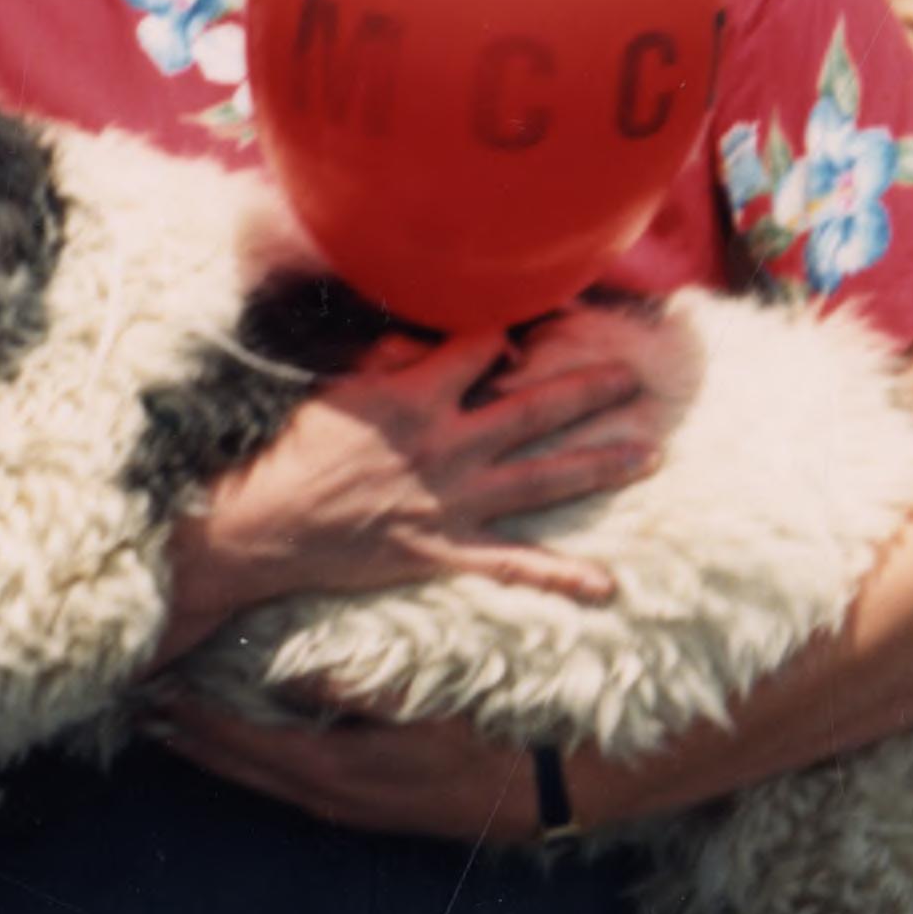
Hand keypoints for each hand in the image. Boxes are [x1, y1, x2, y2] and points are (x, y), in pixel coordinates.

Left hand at [144, 690, 556, 843]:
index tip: (155, 695)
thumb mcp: (418, 704)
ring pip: (258, 781)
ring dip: (214, 754)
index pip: (243, 742)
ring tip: (171, 730)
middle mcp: (326, 798)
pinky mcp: (359, 808)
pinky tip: (239, 750)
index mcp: (332, 771)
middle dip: (188, 739)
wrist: (535, 795)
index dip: (195, 719)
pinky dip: (251, 764)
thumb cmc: (481, 740)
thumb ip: (350, 688)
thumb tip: (284, 673)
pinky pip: (285, 786)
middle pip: (238, 768)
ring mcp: (342, 808)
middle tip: (141, 711)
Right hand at [168, 303, 687, 640]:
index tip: (525, 327)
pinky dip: (560, 578)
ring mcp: (452, 502)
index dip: (505, 332)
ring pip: (542, 479)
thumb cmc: (289, 451)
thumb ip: (389, 360)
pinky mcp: (445, 552)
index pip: (483, 346)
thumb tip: (426, 339)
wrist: (261, 528)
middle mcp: (447, 446)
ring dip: (600, 466)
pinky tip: (607, 586)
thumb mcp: (335, 388)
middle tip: (636, 376)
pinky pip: (513, 567)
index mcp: (417, 396)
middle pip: (535, 408)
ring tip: (651, 454)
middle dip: (590, 388)